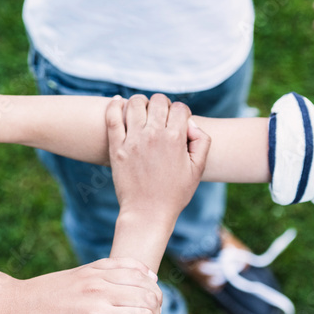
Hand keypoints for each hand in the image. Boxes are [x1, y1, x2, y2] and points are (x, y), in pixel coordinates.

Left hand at [3, 258, 161, 313]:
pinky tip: (142, 283)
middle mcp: (97, 294)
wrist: (12, 309)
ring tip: (146, 307)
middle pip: (149, 297)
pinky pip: (124, 263)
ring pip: (141, 277)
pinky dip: (140, 272)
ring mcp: (92, 277)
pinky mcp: (87, 268)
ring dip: (151, 293)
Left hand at [106, 94, 209, 221]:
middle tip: (160, 118)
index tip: (177, 123)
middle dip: (162, 105)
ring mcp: (133, 140)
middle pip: (158, 101)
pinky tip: (118, 102)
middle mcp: (153, 135)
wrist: (147, 212)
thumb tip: (190, 122)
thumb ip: (202, 141)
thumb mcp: (198, 169)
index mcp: (175, 139)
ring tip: (142, 112)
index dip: (181, 112)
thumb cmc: (175, 192)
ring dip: (141, 103)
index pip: (180, 108)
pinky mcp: (116, 146)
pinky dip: (114, 105)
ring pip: (135, 103)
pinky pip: (112, 117)